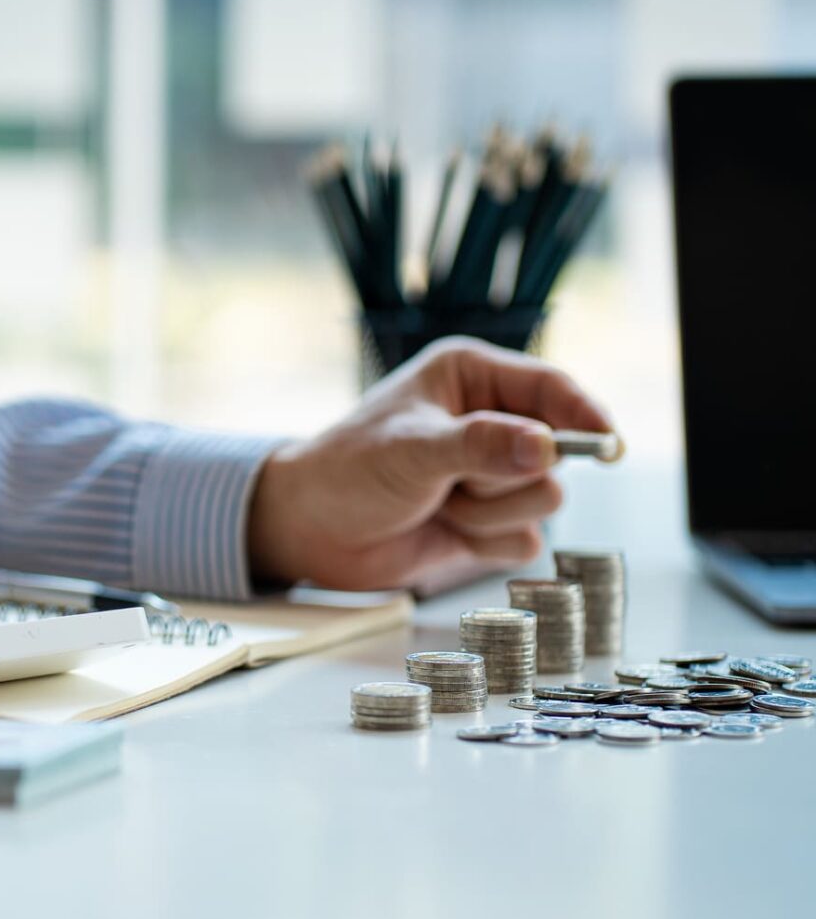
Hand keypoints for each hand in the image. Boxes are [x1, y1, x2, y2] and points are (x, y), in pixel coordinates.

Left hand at [246, 338, 614, 590]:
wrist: (310, 530)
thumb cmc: (348, 470)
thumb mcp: (413, 449)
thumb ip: (481, 446)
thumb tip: (547, 446)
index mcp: (470, 377)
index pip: (551, 386)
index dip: (584, 415)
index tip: (607, 444)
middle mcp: (489, 420)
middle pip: (557, 452)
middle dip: (507, 477)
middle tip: (454, 480)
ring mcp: (490, 473)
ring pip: (544, 499)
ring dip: (489, 512)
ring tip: (438, 502)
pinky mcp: (487, 521)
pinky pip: (525, 539)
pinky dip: (485, 542)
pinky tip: (443, 529)